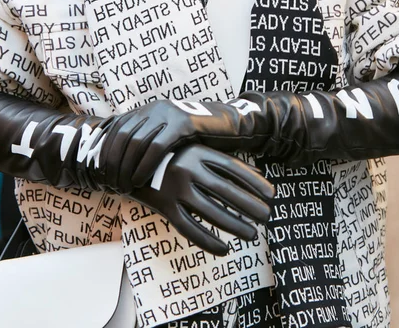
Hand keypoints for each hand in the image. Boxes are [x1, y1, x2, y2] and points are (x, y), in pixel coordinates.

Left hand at [104, 99, 252, 191]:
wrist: (234, 126)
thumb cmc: (201, 139)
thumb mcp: (170, 139)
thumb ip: (149, 144)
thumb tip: (123, 164)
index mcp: (147, 110)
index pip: (114, 130)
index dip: (103, 152)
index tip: (101, 174)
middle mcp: (154, 108)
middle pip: (120, 137)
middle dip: (111, 163)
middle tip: (111, 185)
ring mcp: (168, 113)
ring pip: (134, 142)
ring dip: (124, 167)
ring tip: (123, 187)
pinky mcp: (183, 122)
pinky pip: (156, 146)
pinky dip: (144, 165)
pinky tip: (139, 180)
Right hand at [128, 144, 273, 255]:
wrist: (126, 158)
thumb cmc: (168, 155)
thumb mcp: (193, 150)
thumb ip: (221, 160)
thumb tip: (257, 171)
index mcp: (197, 152)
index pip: (233, 169)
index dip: (254, 183)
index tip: (272, 194)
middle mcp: (188, 169)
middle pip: (226, 192)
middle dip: (250, 206)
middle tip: (267, 217)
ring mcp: (174, 189)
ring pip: (211, 213)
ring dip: (234, 225)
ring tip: (251, 234)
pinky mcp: (163, 206)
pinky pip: (189, 228)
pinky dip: (208, 241)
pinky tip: (224, 249)